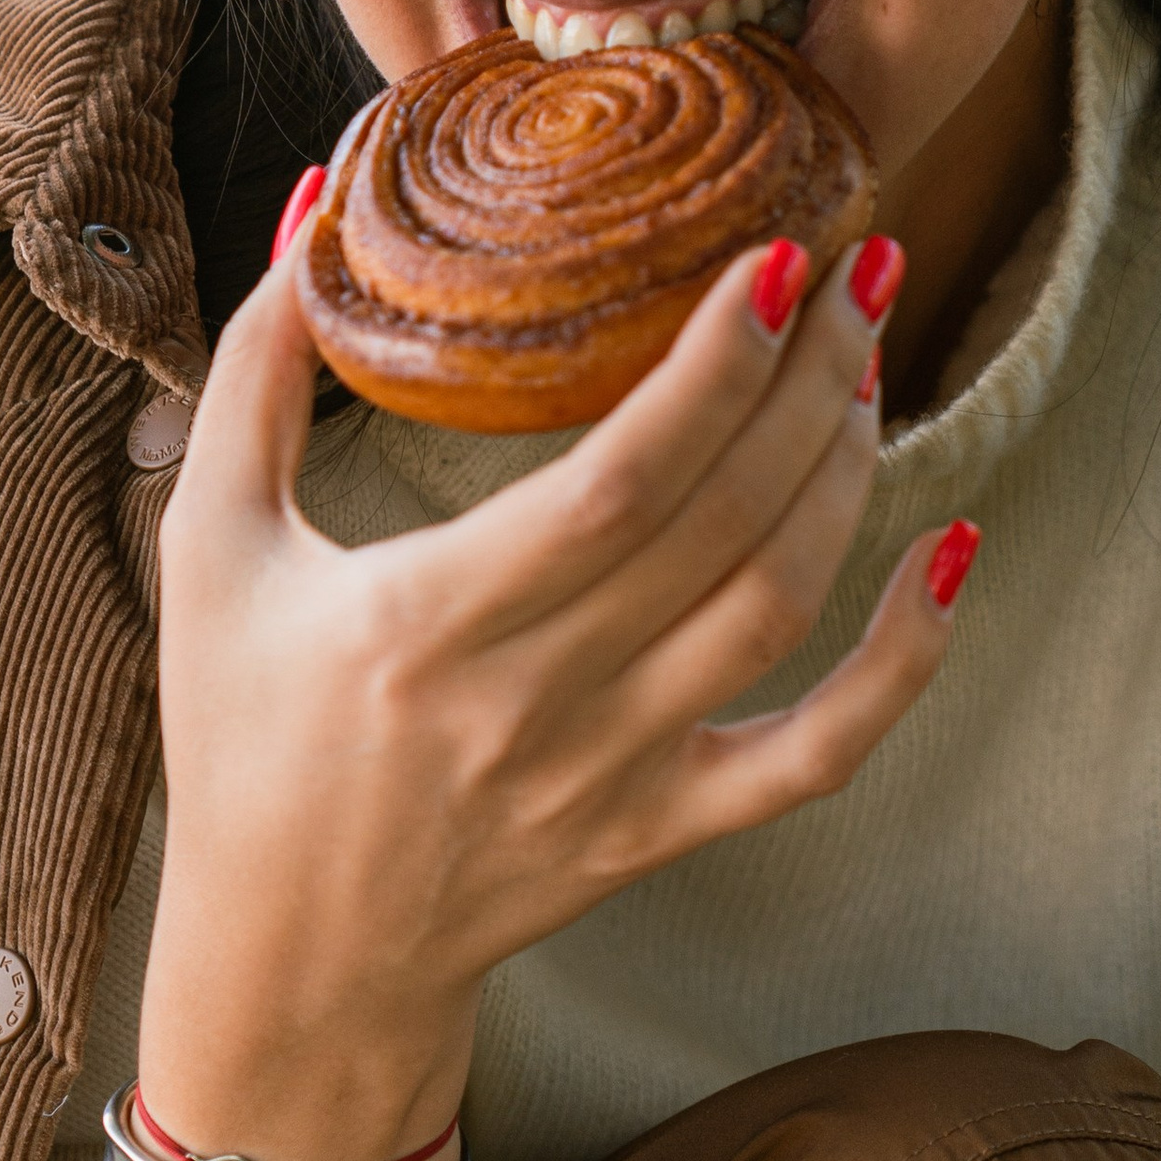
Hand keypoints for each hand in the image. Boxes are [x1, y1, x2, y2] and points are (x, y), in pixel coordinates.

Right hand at [135, 225, 970, 1160]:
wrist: (291, 962)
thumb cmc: (244, 736)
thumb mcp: (209, 548)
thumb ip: (258, 368)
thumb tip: (318, 199)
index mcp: (424, 625)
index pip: (613, 486)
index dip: (714, 372)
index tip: (772, 257)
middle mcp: (534, 704)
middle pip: (722, 526)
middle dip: (812, 381)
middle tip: (859, 269)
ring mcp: (613, 776)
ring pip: (776, 611)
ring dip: (848, 478)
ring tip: (866, 365)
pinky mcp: (663, 830)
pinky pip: (817, 755)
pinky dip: (904, 663)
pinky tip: (952, 553)